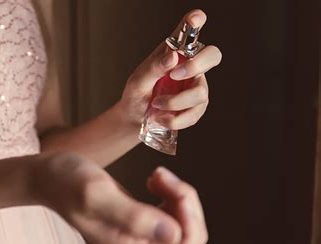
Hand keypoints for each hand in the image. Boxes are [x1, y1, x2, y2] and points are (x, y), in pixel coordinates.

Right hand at [34, 152, 207, 243]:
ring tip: (157, 176)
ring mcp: (136, 232)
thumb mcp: (95, 193)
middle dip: (188, 209)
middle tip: (165, 180)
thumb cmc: (65, 182)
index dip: (189, 230)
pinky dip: (171, 194)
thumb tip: (174, 234)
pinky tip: (154, 180)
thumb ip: (132, 216)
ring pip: (182, 227)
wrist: (47, 176)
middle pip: (188, 242)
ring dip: (180, 198)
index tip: (174, 198)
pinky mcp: (136, 217)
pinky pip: (170, 214)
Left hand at [115, 9, 221, 129]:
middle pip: (213, 56)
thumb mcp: (138, 81)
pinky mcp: (197, 107)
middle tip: (174, 75)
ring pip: (200, 92)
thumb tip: (172, 57)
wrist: (134, 120)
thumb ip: (154, 67)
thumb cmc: (136, 95)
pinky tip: (161, 118)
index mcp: (174, 53)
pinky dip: (175, 119)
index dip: (196, 21)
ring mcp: (196, 87)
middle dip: (197, 65)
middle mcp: (190, 67)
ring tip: (156, 106)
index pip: (190, 32)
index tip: (196, 18)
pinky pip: (194, 113)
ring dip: (174, 102)